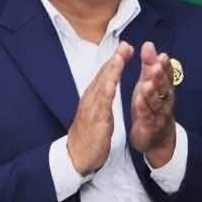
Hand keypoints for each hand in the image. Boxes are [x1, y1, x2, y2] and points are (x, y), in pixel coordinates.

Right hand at [66, 42, 129, 175]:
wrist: (77, 156)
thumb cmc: (89, 137)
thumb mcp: (96, 115)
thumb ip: (101, 100)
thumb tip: (107, 86)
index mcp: (93, 99)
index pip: (105, 76)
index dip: (114, 61)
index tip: (124, 47)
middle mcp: (91, 100)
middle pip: (103, 76)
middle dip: (114, 60)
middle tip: (124, 45)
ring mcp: (91, 109)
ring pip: (101, 86)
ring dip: (111, 71)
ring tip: (119, 57)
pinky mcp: (95, 121)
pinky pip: (101, 104)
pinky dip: (106, 92)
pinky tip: (111, 83)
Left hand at [129, 40, 177, 166]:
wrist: (158, 137)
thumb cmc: (152, 105)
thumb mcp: (150, 83)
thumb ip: (150, 66)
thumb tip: (149, 44)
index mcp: (163, 88)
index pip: (166, 74)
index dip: (164, 65)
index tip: (161, 54)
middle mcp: (164, 100)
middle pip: (163, 86)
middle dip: (160, 75)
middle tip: (156, 64)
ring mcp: (158, 113)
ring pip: (156, 102)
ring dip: (152, 92)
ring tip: (147, 83)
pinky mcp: (150, 126)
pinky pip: (147, 116)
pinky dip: (143, 109)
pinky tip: (138, 101)